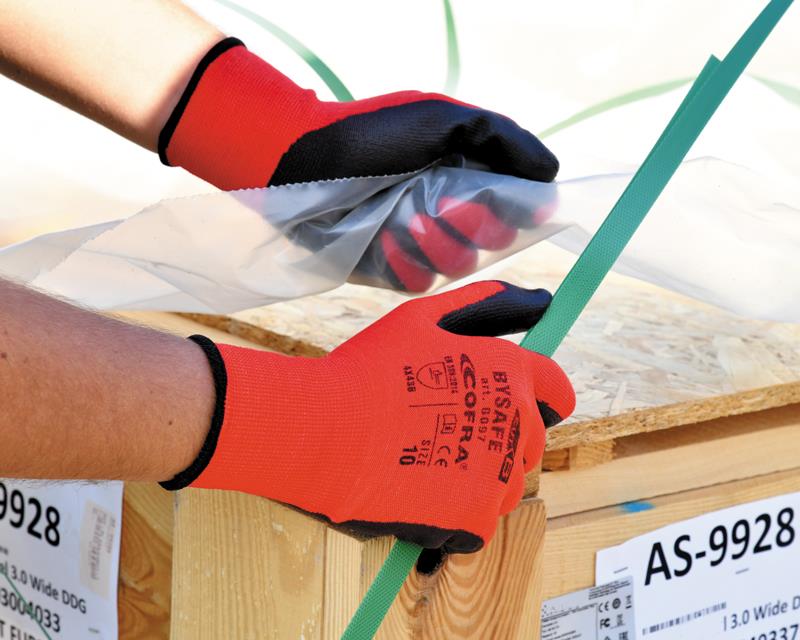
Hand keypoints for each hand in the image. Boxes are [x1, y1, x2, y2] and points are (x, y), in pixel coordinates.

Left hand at [159, 38, 558, 290]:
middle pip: (496, 241)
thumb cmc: (371, 133)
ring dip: (437, 243)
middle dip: (474, 224)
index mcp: (469, 174)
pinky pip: (420, 283)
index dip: (517, 209)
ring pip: (459, 265)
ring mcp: (422, 243)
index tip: (506, 202)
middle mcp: (451, 211)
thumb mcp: (442, 118)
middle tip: (443, 202)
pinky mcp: (393, 269)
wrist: (300, 162)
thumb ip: (502, 137)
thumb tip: (552, 175)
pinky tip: (384, 240)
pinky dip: (405, 263)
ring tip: (404, 217)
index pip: (517, 206)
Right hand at [163, 281, 574, 552]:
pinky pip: (478, 524)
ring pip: (505, 486)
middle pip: (531, 441)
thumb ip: (483, 304)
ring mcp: (496, 476)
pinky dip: (453, 517)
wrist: (321, 431)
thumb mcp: (421, 318)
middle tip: (442, 431)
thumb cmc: (366, 368)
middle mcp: (515, 424)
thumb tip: (542, 300)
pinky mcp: (472, 520)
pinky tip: (417, 494)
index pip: (558, 392)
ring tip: (423, 463)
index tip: (504, 403)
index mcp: (509, 373)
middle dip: (499, 437)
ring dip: (477, 479)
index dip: (537, 397)